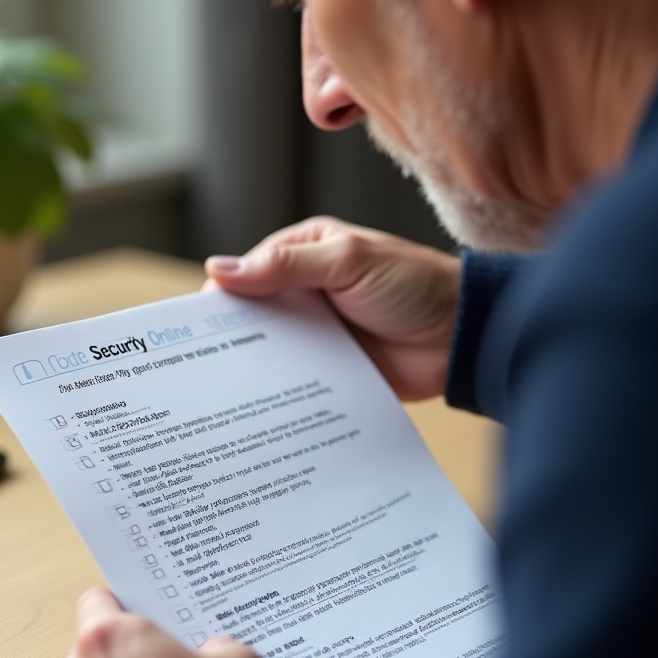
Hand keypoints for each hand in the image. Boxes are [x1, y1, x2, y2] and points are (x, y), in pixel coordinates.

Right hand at [205, 217, 460, 399]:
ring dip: (253, 364)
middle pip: (255, 312)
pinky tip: (256, 404)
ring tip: (220, 389)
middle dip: (232, 333)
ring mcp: (317, 330)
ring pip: (271, 347)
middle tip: (200, 361)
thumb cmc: (414, 285)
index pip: (249, 271)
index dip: (223, 294)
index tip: (195, 320)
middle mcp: (307, 291)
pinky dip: (277, 387)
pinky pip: (294, 376)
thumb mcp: (347, 262)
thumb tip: (220, 270)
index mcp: (307, 253)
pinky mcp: (329, 366)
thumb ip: (285, 266)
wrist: (462, 338)